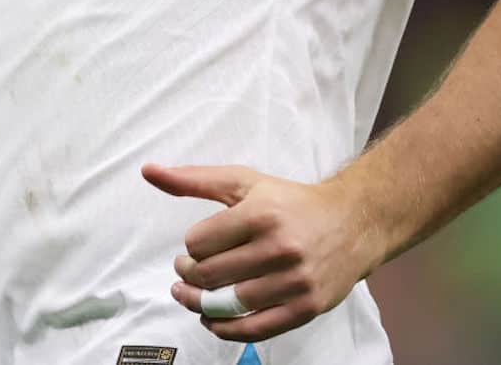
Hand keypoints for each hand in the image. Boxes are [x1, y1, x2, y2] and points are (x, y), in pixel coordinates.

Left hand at [142, 163, 375, 342]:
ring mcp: (294, 281)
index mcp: (261, 214)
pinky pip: (254, 330)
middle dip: (188, 277)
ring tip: (194, 296)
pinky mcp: (306, 307)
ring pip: (227, 305)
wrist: (352, 223)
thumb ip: (193, 179)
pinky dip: (225, 330)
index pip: (198, 243)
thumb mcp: (243, 182)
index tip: (196, 246)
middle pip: (209, 276)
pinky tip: (213, 320)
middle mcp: (279, 248)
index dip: (190, 246)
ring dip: (200, 305)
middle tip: (187, 272)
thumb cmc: (290, 201)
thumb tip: (148, 170)